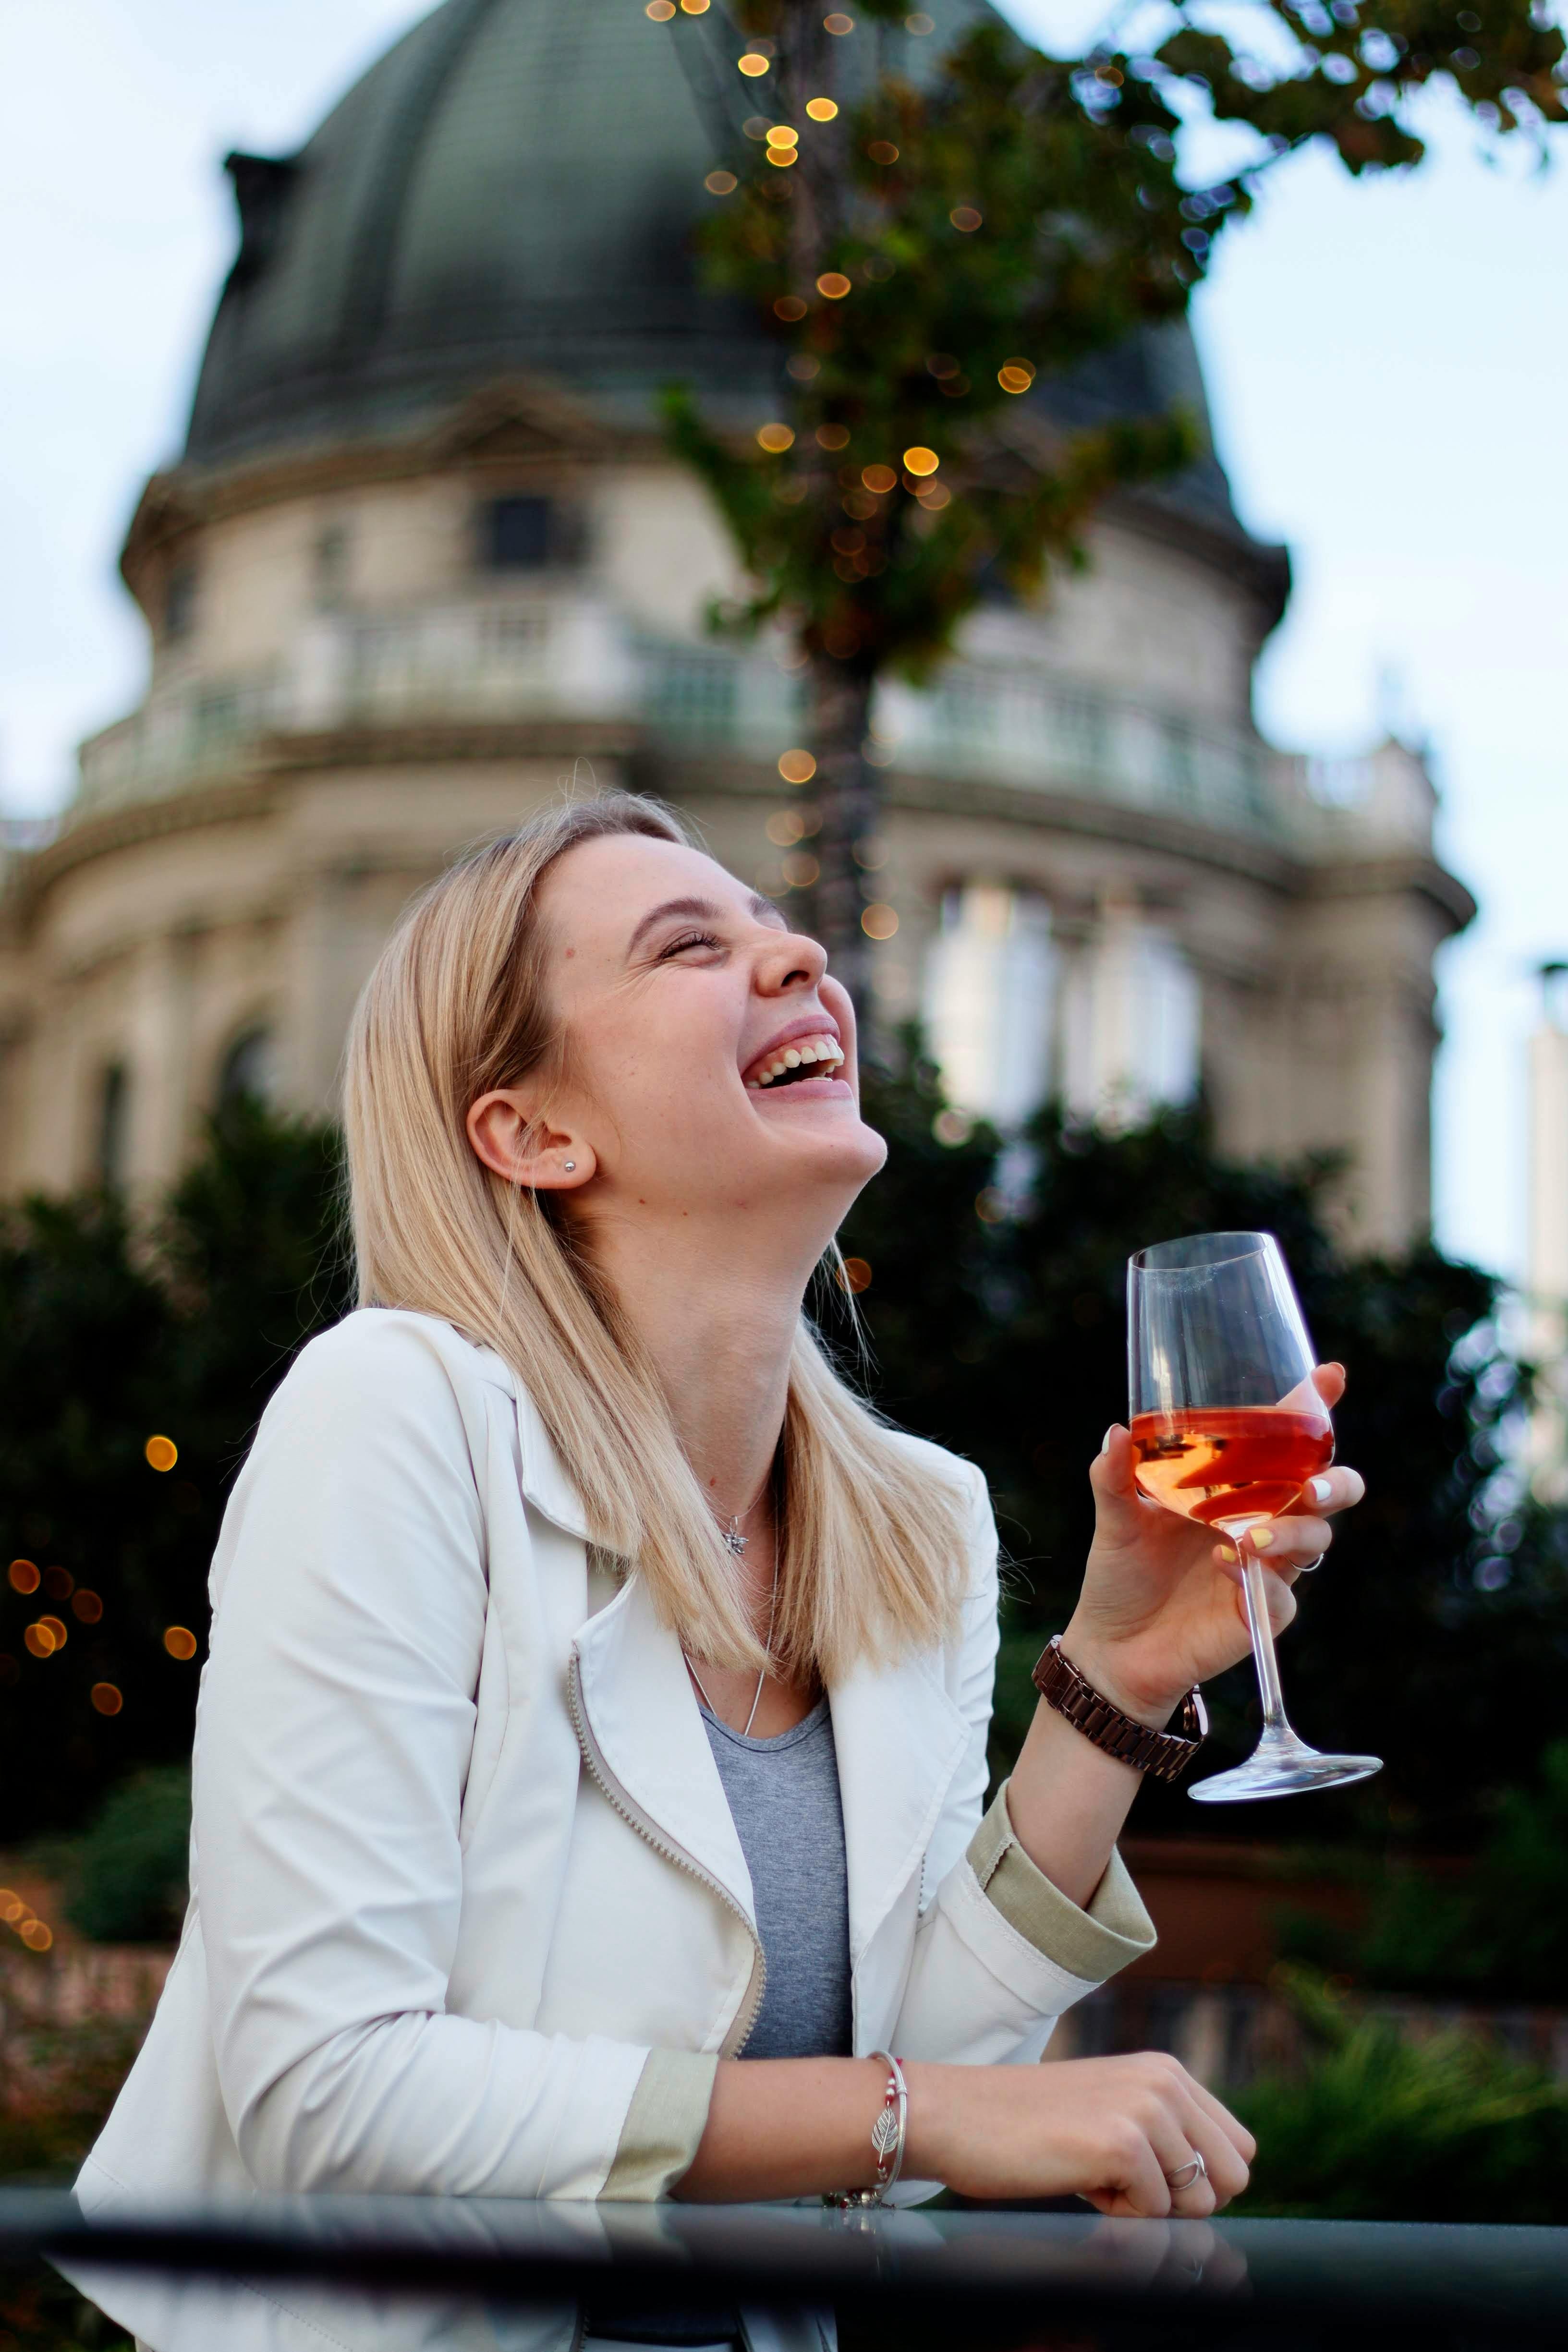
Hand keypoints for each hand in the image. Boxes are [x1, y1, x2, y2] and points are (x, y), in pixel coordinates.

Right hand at [905, 2052, 1253, 2217]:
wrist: (961, 2116)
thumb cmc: (1032, 2126)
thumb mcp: (1115, 2110)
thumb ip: (1167, 2134)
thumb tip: (1220, 2188)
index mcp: (1167, 2071)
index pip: (1239, 2148)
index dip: (1201, 2181)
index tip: (1149, 2177)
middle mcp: (1166, 2081)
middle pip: (1233, 2178)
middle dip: (1185, 2200)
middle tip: (1123, 2181)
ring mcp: (1146, 2108)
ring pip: (1197, 2202)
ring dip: (1148, 2206)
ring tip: (1093, 2172)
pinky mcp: (1123, 2143)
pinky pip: (1153, 2214)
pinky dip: (1116, 2213)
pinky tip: (1075, 2176)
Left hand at [1062, 1364, 1364, 1722]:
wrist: (1111, 1645)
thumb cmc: (1121, 1575)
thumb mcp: (1114, 1518)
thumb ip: (1114, 1475)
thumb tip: (1116, 1430)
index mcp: (1237, 1488)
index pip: (1287, 1442)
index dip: (1316, 1408)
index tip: (1330, 1377)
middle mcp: (1261, 1520)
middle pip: (1330, 1490)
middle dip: (1335, 1482)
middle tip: (1312, 1486)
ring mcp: (1267, 1567)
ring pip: (1317, 1540)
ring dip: (1294, 1531)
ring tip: (1249, 1536)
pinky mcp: (1261, 1612)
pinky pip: (1284, 1595)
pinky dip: (1260, 1579)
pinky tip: (1224, 1567)